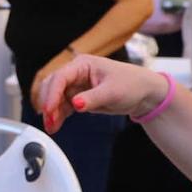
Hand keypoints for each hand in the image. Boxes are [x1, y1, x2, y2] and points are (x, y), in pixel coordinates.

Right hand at [34, 53, 166, 129]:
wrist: (143, 93)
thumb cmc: (131, 85)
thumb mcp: (113, 92)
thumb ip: (93, 98)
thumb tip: (75, 104)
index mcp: (82, 65)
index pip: (60, 78)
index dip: (52, 94)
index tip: (49, 110)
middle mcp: (76, 73)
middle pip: (53, 86)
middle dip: (49, 103)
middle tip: (49, 120)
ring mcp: (76, 86)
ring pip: (56, 98)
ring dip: (51, 112)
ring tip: (51, 127)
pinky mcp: (79, 97)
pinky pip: (63, 106)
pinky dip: (58, 116)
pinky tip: (55, 126)